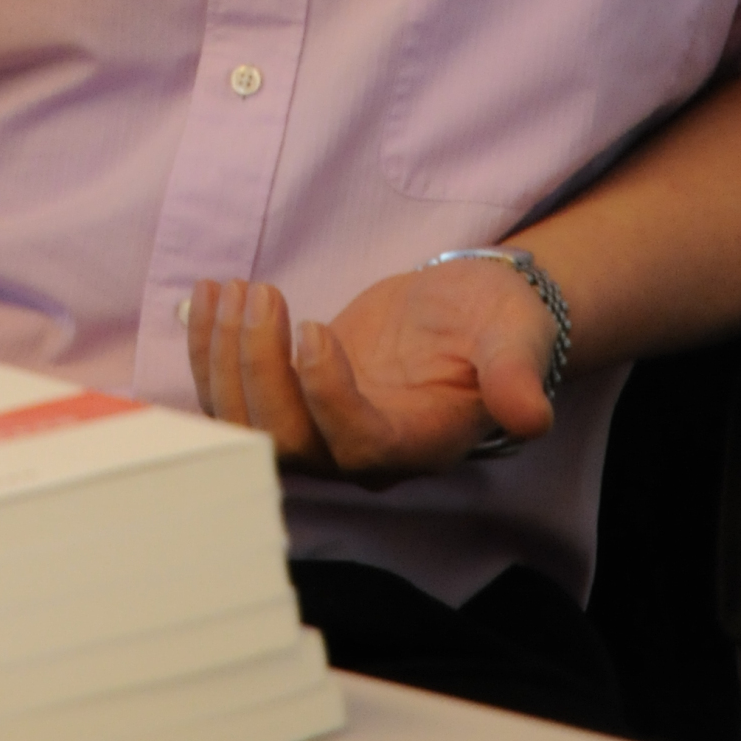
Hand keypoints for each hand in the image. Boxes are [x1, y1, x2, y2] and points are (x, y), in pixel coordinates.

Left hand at [186, 263, 556, 481]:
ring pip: (251, 424)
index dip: (325, 396)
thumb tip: (531, 414)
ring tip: (229, 289)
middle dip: (259, 370)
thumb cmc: (500, 324)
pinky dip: (211, 348)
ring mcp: (323, 429)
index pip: (357, 444)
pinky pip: (235, 394)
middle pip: (290, 443)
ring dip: (224, 359)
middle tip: (260, 294)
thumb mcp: (517, 337)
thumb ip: (516, 375)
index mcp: (419, 442)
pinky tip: (209, 294)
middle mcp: (364, 452)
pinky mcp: (295, 399)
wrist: (472, 313)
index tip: (314, 326)